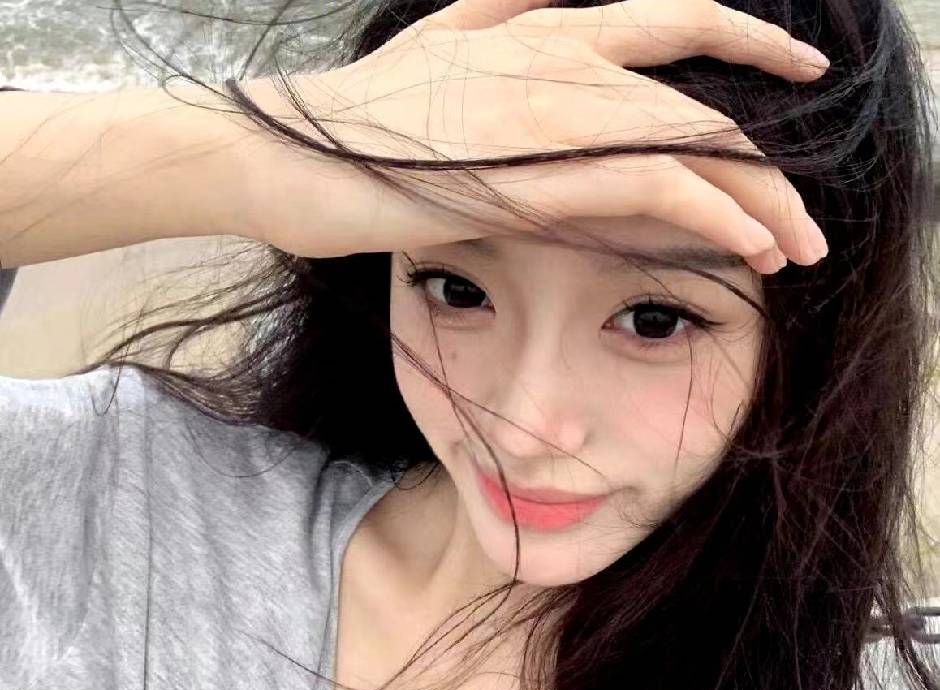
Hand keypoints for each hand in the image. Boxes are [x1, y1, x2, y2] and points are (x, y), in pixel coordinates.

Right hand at [234, 0, 829, 272]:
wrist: (282, 156)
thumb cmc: (350, 123)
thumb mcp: (430, 56)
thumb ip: (497, 28)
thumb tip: (544, 23)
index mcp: (537, 29)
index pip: (669, 19)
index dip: (744, 39)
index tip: (792, 72)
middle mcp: (557, 57)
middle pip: (701, 94)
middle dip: (767, 162)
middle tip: (803, 218)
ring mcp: (549, 111)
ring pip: (694, 140)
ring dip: (759, 200)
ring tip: (797, 248)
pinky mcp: (536, 173)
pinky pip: (656, 185)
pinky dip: (714, 215)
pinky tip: (750, 248)